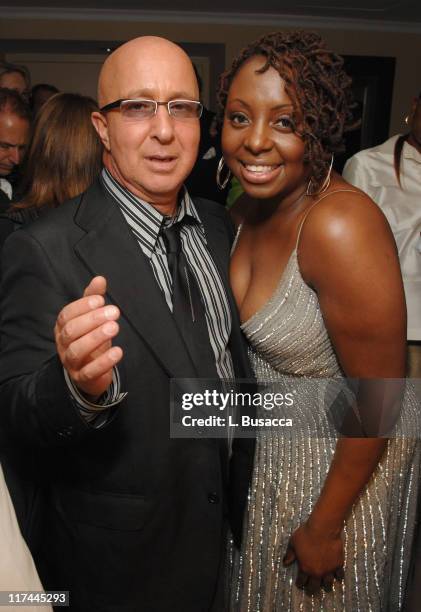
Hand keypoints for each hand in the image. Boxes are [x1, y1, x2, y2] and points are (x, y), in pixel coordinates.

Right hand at [54, 276, 122, 398]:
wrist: (89, 373)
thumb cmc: (90, 339)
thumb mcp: (91, 318)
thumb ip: (93, 299)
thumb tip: (100, 278)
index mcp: (63, 327)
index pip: (66, 315)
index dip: (82, 307)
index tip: (101, 299)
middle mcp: (63, 344)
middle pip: (71, 331)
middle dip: (92, 320)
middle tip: (114, 312)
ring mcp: (71, 362)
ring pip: (77, 351)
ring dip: (96, 338)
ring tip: (114, 328)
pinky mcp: (82, 378)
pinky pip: (89, 371)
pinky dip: (104, 362)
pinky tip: (118, 351)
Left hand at [283, 520, 343, 594]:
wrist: (323, 529)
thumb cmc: (306, 534)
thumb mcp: (293, 543)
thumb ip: (290, 554)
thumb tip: (285, 563)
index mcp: (305, 568)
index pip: (302, 581)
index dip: (300, 583)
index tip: (299, 584)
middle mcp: (317, 572)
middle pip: (314, 586)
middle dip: (312, 589)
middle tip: (311, 590)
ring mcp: (329, 569)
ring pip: (328, 583)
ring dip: (326, 585)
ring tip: (325, 587)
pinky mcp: (338, 564)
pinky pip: (339, 574)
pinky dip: (338, 576)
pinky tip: (337, 577)